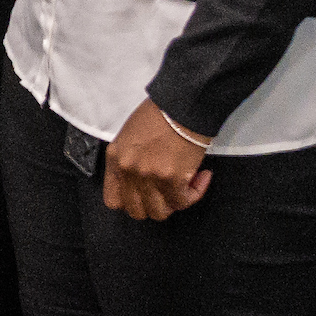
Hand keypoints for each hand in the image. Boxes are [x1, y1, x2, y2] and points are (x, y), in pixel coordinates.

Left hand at [102, 100, 210, 220]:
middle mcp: (128, 170)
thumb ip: (130, 160)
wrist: (183, 103)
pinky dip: (195, 192)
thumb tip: (141, 181)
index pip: (113, 200)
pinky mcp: (171, 179)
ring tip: (184, 186)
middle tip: (168, 192)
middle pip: (136, 211)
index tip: (145, 196)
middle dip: (155, 205)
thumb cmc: (161, 114)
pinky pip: (183, 201)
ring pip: (159, 212)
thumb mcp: (130, 135)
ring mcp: (148, 176)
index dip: (132, 203)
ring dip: (174, 203)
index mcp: (115, 158)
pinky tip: (201, 176)